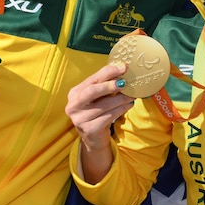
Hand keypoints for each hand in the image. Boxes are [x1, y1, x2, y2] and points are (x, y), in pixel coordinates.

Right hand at [66, 63, 134, 182]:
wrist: (94, 137)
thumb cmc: (97, 112)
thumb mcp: (98, 97)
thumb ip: (106, 84)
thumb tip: (122, 69)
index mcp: (74, 93)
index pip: (92, 79)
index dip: (108, 72)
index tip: (123, 67)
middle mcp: (73, 105)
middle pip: (92, 91)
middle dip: (110, 85)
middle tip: (125, 83)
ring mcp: (79, 119)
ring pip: (103, 105)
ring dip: (120, 99)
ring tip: (131, 95)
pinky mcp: (89, 129)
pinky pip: (108, 116)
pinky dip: (121, 109)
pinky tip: (128, 105)